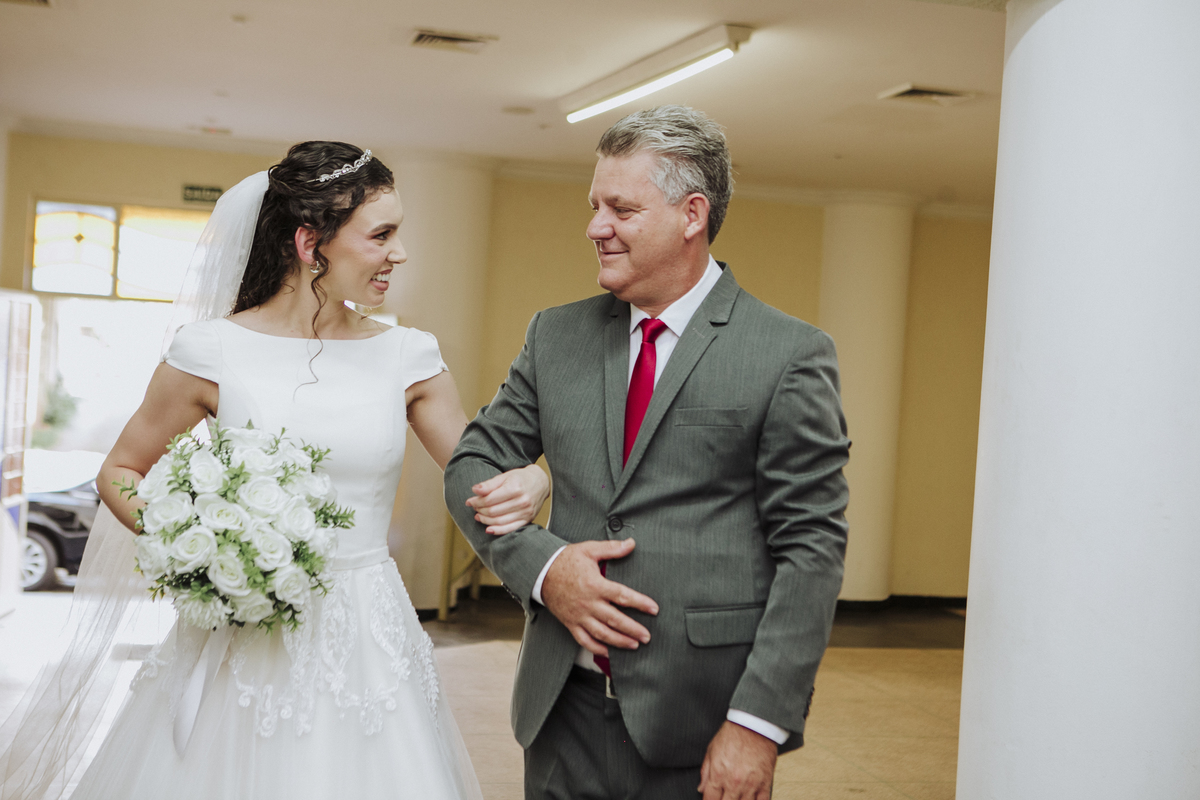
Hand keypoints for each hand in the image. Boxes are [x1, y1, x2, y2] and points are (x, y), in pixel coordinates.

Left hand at [466, 464, 549, 534]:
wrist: (540, 482)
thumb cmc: (520, 478)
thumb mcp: (505, 476)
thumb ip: (489, 484)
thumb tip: (474, 490)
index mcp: (515, 488)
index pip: (490, 499)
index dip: (476, 501)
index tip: (469, 501)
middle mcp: (522, 501)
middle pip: (493, 511)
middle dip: (480, 510)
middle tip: (474, 507)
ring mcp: (526, 512)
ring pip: (500, 521)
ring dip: (485, 520)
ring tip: (478, 516)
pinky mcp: (528, 519)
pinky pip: (510, 528)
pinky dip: (498, 530)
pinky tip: (488, 529)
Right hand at [540, 539, 658, 656]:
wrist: (541, 572)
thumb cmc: (565, 560)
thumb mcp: (589, 550)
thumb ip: (612, 548)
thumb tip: (631, 544)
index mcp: (595, 585)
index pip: (622, 596)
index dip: (640, 603)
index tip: (654, 609)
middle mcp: (588, 603)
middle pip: (615, 620)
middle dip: (633, 629)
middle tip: (647, 636)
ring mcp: (579, 616)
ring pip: (602, 633)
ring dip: (619, 641)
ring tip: (634, 645)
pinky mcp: (571, 623)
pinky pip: (584, 640)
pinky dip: (596, 648)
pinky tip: (608, 652)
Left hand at [698, 721, 777, 799]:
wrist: (753, 725)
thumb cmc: (732, 735)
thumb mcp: (711, 750)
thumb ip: (705, 772)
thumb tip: (701, 788)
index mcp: (718, 774)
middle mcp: (734, 782)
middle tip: (725, 797)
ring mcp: (750, 784)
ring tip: (737, 797)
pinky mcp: (765, 782)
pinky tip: (751, 799)